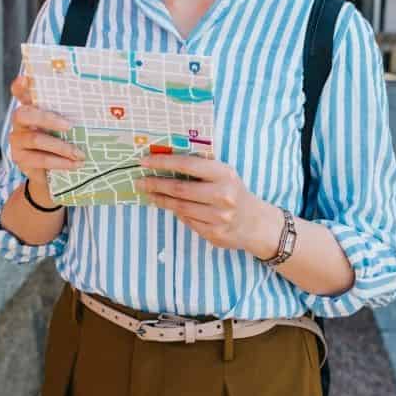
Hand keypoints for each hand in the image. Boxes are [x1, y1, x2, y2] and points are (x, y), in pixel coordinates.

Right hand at [6, 75, 81, 196]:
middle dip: (48, 119)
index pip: (20, 92)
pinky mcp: (20, 158)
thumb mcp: (66, 126)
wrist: (50, 174)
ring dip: (62, 147)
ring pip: (36, 139)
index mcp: (31, 107)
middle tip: (70, 126)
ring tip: (80, 154)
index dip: (20, 86)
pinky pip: (40, 159)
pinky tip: (75, 164)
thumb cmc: (62, 141)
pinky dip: (60, 162)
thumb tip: (98, 104)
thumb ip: (70, 113)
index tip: (26, 79)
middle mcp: (20, 122)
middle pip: (23, 114)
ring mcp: (17, 140)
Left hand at [137, 154, 282, 257]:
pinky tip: (170, 206)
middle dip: (155, 184)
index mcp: (224, 174)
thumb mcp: (224, 175)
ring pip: (180, 207)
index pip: (187, 165)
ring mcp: (218, 217)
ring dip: (161, 200)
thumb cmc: (234, 192)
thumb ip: (201, 169)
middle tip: (139, 181)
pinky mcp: (214, 234)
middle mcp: (223, 195)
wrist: (255, 223)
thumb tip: (165, 162)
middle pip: (179, 189)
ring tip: (149, 193)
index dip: (163, 162)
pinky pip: (187, 221)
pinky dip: (176, 212)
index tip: (144, 161)